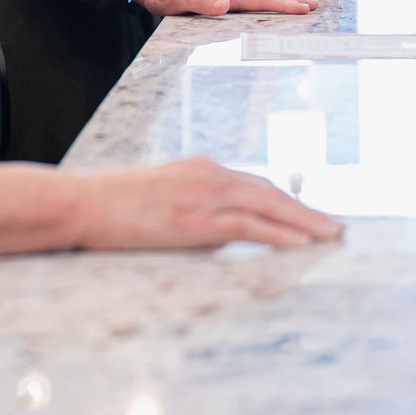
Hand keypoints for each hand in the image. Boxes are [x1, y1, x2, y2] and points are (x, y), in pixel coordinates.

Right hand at [71, 156, 344, 248]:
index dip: (287, 203)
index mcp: (201, 169)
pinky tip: (300, 245)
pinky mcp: (194, 218)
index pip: (256, 186)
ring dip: (305, 223)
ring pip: (268, 206)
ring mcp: (203, 195)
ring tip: (331, 237)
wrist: (78, 202)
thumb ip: (194, 212)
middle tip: (337, 228)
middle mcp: (209, 175)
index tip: (311, 216)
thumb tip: (219, 235)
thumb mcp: (160, 199)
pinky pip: (248, 226)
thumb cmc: (111, 207)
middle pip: (271, 192)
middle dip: (307, 212)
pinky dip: (278, 234)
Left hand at [131, 0, 316, 16]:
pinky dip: (262, 4)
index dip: (283, 6)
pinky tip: (263, 6)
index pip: (260, 2)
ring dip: (279, 2)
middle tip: (313, 6)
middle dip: (290, 2)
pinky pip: (246, 2)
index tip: (304, 8)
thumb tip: (225, 6)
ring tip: (297, 4)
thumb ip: (201, 3)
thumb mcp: (180, 1)